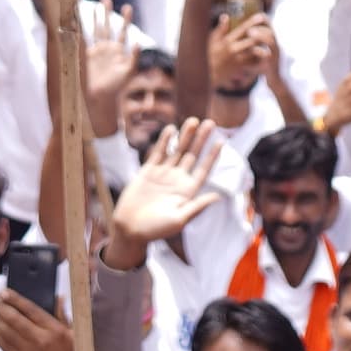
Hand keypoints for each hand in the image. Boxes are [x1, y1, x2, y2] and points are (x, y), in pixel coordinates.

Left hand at [0, 291, 75, 350]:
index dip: (15, 298)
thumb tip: (58, 296)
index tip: (4, 291)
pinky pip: (2, 344)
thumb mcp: (71, 336)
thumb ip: (63, 315)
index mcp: (53, 330)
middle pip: (13, 318)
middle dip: (1, 307)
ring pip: (5, 331)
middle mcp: (39, 340)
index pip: (30, 309)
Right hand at [110, 120, 227, 252]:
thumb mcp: (179, 220)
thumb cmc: (156, 230)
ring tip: (193, 120)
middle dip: (201, 140)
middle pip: (193, 155)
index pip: (204, 169)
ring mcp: (163, 174)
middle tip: (210, 123)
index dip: (212, 156)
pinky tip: (172, 129)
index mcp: (188, 191)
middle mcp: (178, 180)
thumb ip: (197, 207)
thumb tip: (218, 197)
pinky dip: (165, 141)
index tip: (221, 141)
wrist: (129, 229)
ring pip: (177, 151)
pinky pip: (159, 153)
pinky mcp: (148, 171)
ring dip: (185, 136)